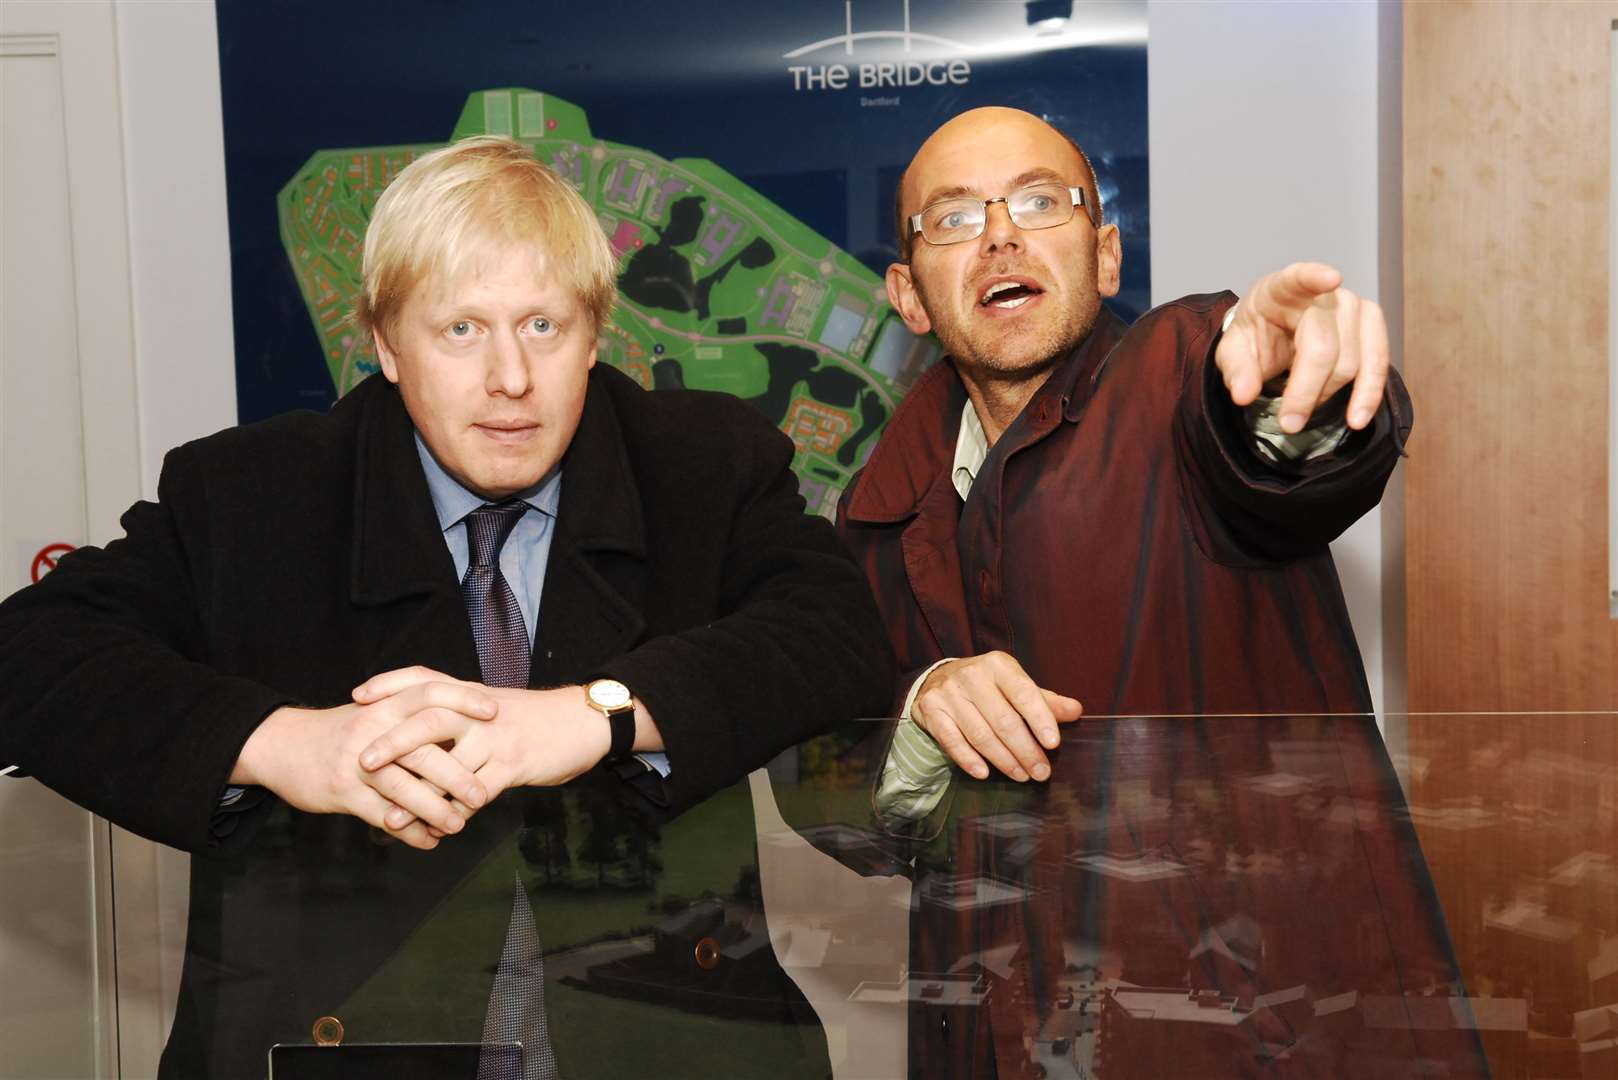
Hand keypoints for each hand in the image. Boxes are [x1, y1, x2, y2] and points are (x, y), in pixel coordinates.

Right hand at [231, 681, 496, 849]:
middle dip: (457, 776)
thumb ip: (412, 714)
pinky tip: (428, 841)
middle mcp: (372, 729)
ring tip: (458, 825)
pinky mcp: (341, 791)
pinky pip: (382, 815)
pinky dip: (408, 831)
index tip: (494, 711)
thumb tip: (465, 719)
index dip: (463, 699)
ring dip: (435, 811)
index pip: (430, 692)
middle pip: (423, 751)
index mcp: (385, 704)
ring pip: (403, 789)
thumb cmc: (341, 730)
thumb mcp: (374, 710)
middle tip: (483, 794)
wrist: (281, 745)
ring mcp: (356, 762)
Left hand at [353, 666, 613, 827]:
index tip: (358, 695)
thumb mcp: (495, 704)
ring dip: (417, 795)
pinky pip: (477, 792)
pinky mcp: (514, 764)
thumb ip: (461, 710)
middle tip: (363, 763)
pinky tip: (440, 827)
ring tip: (391, 817)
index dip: (390, 684)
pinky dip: (455, 813)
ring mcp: (496, 738)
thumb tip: (422, 724)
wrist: (583, 722)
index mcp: (471, 694)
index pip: (424, 678)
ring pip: (449, 766)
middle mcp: (480, 712)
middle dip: (392, 742)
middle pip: (428, 720)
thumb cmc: (535, 717)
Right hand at [910, 652, 1081, 781]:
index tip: (1053, 744)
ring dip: (1003, 760)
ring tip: (1021, 776)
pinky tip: (984, 773)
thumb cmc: (986, 686)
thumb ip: (1044, 700)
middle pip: (1004, 720)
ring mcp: (949, 694)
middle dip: (1025, 751)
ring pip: (980, 735)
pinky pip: (952, 741)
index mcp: (998, 665)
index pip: (1024, 694)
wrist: (936, 680)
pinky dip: (969, 760)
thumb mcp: (1015, 686)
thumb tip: (1076, 711)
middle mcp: (972, 676)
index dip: (1040, 719)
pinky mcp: (931, 711)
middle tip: (1041, 772)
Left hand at [1215, 262, 1389, 433]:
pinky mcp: (1372, 326)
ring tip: (1303, 413)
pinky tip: (1357, 418)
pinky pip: (1378, 363)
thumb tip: (1243, 395)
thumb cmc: (1256, 336)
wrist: (1274, 331)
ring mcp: (1354, 306)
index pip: (1298, 278)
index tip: (1330, 278)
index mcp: (1281, 290)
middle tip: (1288, 423)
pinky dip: (1368, 394)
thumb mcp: (1233, 352)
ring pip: (1351, 361)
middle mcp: (1324, 294)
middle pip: (1323, 346)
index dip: (1315, 277)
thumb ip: (1236, 370)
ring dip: (1327, 395)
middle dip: (1306, 391)